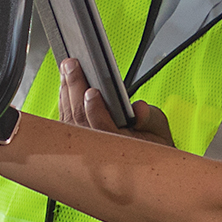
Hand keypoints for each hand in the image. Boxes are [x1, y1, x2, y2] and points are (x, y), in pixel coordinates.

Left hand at [57, 58, 172, 141]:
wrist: (143, 156)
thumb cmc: (150, 141)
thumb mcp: (158, 129)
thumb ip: (148, 117)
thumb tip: (138, 108)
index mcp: (119, 144)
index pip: (102, 127)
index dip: (94, 110)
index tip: (91, 91)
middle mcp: (97, 145)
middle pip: (79, 116)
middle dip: (74, 87)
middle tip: (71, 65)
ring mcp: (84, 142)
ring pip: (69, 115)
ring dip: (66, 89)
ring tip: (67, 67)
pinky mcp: (76, 136)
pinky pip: (65, 117)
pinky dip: (64, 97)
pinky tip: (64, 81)